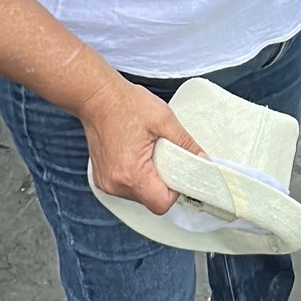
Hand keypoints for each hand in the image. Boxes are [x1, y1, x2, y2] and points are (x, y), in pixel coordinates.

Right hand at [81, 76, 205, 215]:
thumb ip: (185, 142)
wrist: (96, 97)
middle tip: (165, 157)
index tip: (178, 172)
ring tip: (148, 153)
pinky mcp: (102, 178)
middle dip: (163, 183)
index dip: (175, 191)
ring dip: (149, 180)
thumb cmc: (125, 104)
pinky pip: (126, 187)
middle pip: (150, 200)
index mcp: (131, 173)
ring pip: (139, 195)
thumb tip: (203, 160)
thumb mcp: (163, 119)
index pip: (161, 204)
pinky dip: (136, 176)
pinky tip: (136, 155)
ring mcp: (105, 183)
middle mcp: (115, 184)